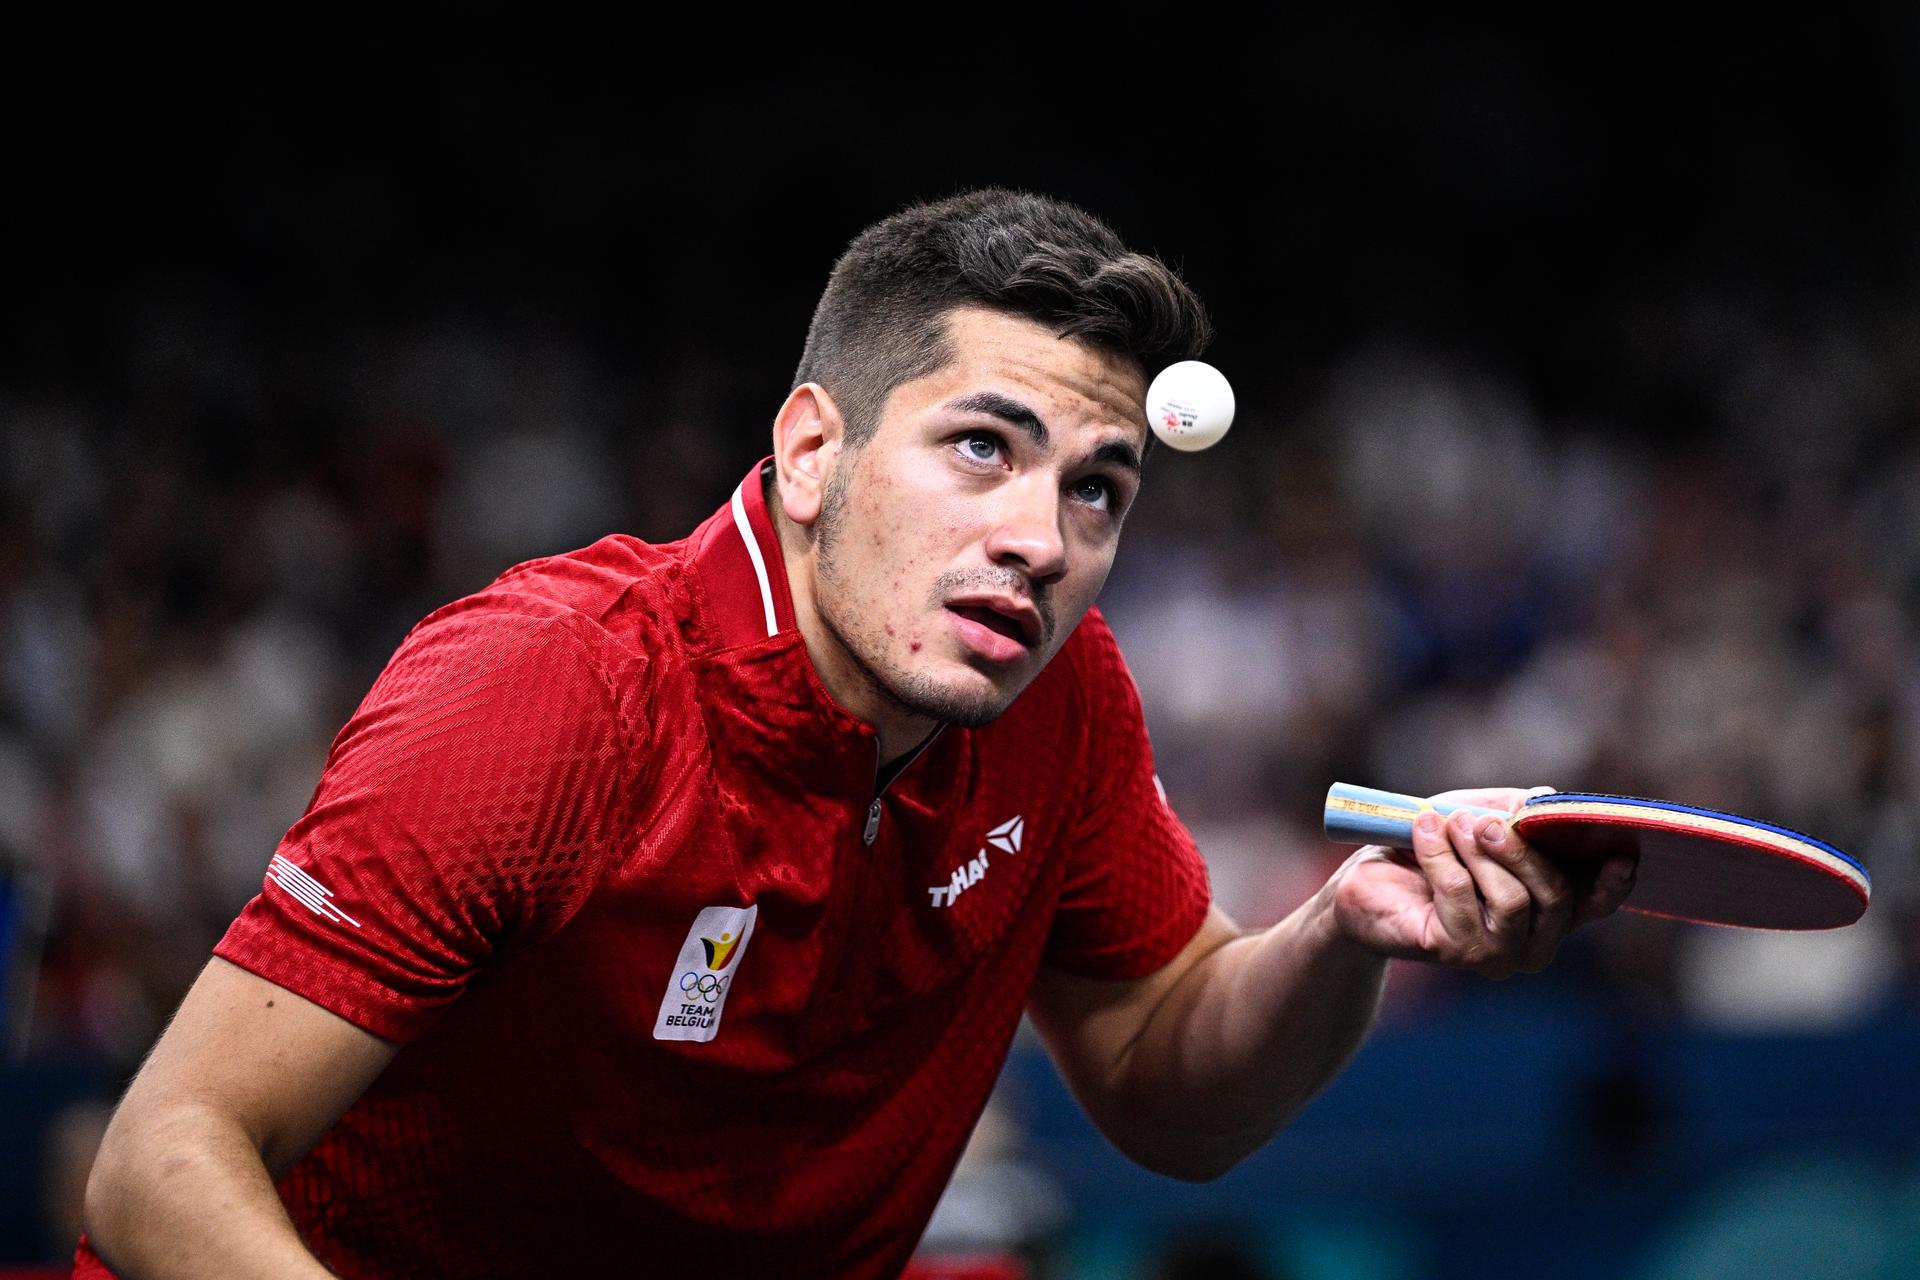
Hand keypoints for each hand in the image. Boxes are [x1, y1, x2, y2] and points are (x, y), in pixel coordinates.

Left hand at [1328, 786, 1635, 978]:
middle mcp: (1534, 941)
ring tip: (1449, 822)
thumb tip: (1545, 800)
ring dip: (1478, 853)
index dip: (1612, 884)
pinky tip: (1424, 831)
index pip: (1594, 904)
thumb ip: (1515, 809)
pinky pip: (1460, 898)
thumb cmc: (1432, 847)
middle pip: (1555, 897)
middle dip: (1521, 851)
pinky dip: (1441, 856)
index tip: (1620, 855)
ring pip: (1513, 902)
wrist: (1366, 880)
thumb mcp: (1477, 815)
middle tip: (1482, 820)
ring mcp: (1497, 954)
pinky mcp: (1455, 953)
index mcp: (1550, 908)